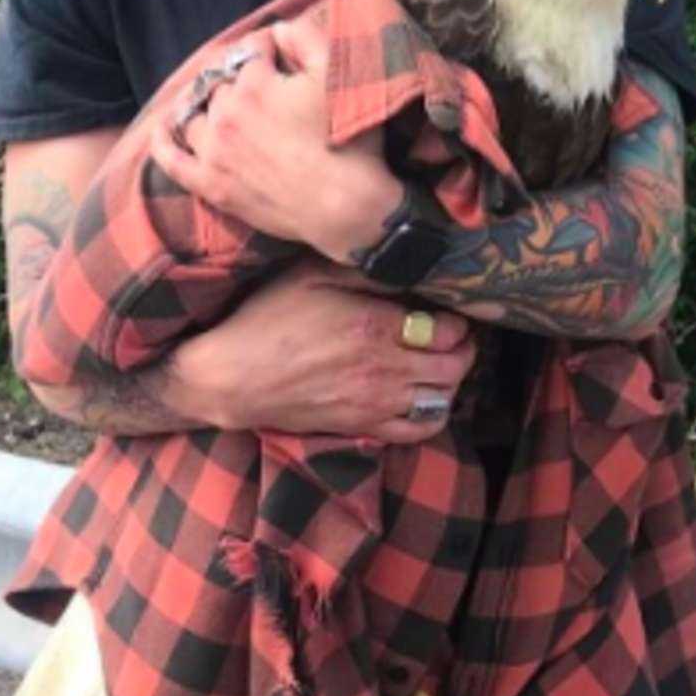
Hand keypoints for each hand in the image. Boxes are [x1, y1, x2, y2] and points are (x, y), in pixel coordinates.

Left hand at [149, 10, 402, 262]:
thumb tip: (277, 29)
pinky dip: (163, 145)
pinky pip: (173, 161)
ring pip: (195, 115)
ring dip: (204, 105)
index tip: (282, 54)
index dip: (268, 47)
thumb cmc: (347, 139)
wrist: (344, 206)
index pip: (251, 50)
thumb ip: (304, 39)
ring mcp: (214, 152)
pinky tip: (161, 131)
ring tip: (217, 104)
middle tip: (262, 87)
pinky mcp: (212, 186)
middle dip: (239, 78)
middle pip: (221, 83)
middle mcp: (225, 114)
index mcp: (254, 84)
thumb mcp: (335, 74)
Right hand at [167, 257, 476, 442]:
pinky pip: (418, 430)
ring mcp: (376, 402)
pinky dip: (433, 415)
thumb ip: (365, 270)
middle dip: (464, 349)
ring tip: (442, 363)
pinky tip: (426, 397)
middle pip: (455, 366)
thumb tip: (407, 264)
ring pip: (442, 399)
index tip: (450, 311)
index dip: (458, 320)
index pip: (449, 330)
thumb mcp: (312, 274)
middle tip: (456, 335)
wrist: (231, 377)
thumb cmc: (268, 317)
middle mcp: (384, 369)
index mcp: (375, 326)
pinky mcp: (362, 426)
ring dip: (451, 380)